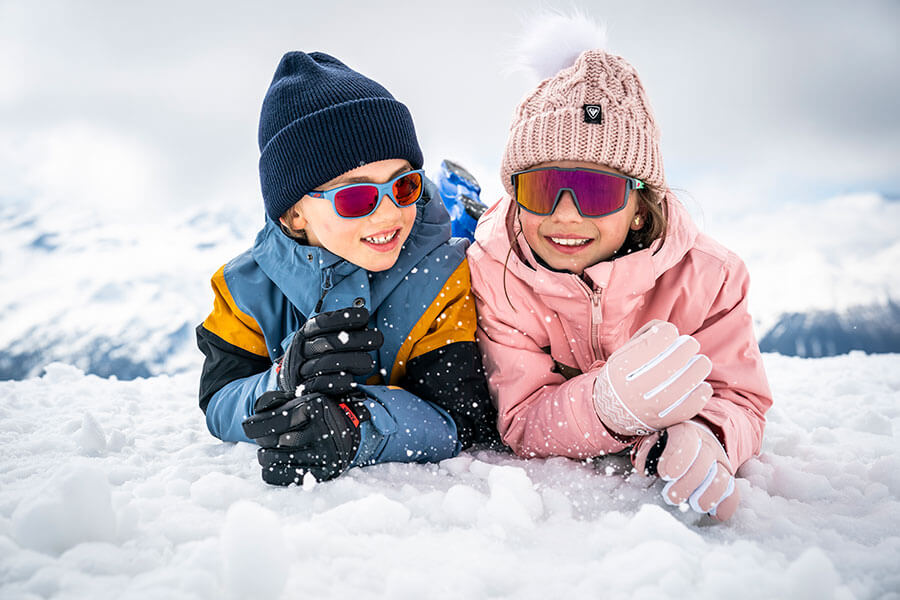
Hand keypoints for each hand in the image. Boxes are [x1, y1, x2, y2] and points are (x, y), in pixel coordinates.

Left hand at [242, 390, 369, 484]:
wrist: (348, 427)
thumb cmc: (317, 414)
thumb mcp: (302, 401)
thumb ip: (278, 406)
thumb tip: (251, 424)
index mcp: (315, 407)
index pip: (274, 420)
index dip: (255, 425)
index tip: (248, 428)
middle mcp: (324, 429)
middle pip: (273, 442)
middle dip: (263, 441)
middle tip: (265, 440)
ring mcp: (326, 453)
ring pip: (275, 460)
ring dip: (266, 456)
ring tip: (269, 452)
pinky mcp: (325, 472)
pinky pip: (284, 477)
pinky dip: (272, 472)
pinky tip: (274, 465)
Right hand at [278, 307, 382, 395]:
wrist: (296, 377)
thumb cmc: (320, 353)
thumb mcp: (325, 334)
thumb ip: (342, 327)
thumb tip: (364, 316)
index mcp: (307, 332)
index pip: (323, 322)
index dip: (345, 318)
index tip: (365, 316)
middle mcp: (302, 349)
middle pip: (329, 343)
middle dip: (358, 340)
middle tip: (378, 340)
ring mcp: (302, 369)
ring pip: (326, 364)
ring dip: (353, 361)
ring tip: (369, 361)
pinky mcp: (306, 388)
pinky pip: (324, 385)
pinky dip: (341, 382)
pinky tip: (353, 379)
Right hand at [592, 320, 711, 435]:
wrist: (608, 413)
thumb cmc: (620, 376)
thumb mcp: (622, 353)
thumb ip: (644, 337)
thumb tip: (668, 328)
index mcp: (621, 368)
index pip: (654, 342)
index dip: (668, 332)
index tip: (670, 333)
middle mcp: (633, 388)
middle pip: (672, 362)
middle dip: (687, 347)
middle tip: (691, 344)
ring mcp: (649, 407)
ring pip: (684, 384)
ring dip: (698, 368)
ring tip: (700, 363)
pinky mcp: (663, 421)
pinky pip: (690, 406)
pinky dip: (701, 393)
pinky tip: (702, 385)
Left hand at [632, 420, 738, 520]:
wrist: (692, 445)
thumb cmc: (666, 447)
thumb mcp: (653, 442)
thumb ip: (648, 452)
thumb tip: (646, 468)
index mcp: (686, 431)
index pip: (686, 438)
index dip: (677, 457)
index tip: (665, 474)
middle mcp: (707, 444)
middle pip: (705, 459)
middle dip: (687, 482)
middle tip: (671, 497)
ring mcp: (720, 462)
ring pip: (722, 478)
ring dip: (707, 496)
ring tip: (693, 505)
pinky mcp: (729, 480)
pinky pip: (733, 494)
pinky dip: (725, 506)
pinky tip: (712, 513)